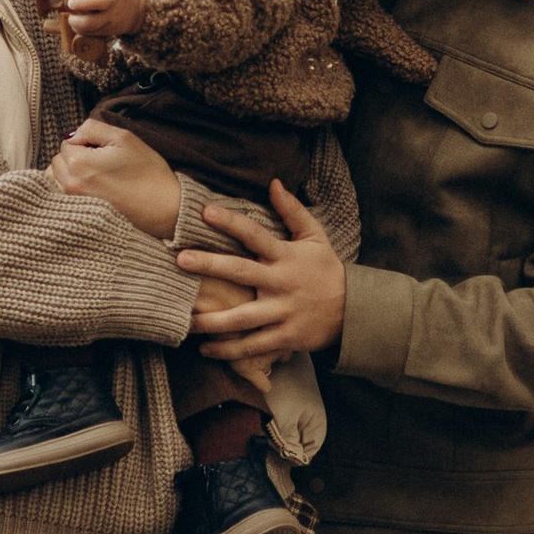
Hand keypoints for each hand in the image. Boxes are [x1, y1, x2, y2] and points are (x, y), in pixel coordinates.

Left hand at [49, 123, 182, 238]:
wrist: (164, 209)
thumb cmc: (147, 172)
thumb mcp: (123, 138)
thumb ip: (93, 128)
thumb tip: (73, 135)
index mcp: (79, 164)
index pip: (66, 143)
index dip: (85, 143)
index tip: (104, 151)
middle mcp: (70, 185)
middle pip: (57, 161)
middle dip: (74, 158)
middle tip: (101, 164)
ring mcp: (73, 204)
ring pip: (56, 180)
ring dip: (69, 174)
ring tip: (96, 178)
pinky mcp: (78, 217)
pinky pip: (60, 198)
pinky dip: (69, 191)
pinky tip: (90, 192)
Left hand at [63, 0, 147, 42]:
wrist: (141, 10)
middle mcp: (114, 0)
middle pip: (97, 2)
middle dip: (80, 3)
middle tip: (70, 2)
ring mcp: (112, 16)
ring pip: (93, 23)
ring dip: (78, 21)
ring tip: (72, 18)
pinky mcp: (110, 29)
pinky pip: (93, 32)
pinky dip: (81, 30)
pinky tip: (77, 24)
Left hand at [179, 185, 347, 358]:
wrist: (353, 310)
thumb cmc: (325, 270)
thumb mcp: (315, 237)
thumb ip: (292, 211)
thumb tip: (273, 183)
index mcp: (286, 256)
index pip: (255, 234)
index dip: (231, 222)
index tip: (204, 212)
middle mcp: (282, 283)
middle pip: (242, 273)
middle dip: (210, 266)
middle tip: (180, 259)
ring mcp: (283, 313)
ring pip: (242, 318)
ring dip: (212, 320)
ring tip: (184, 320)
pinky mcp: (285, 337)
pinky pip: (253, 346)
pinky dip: (229, 350)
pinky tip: (205, 349)